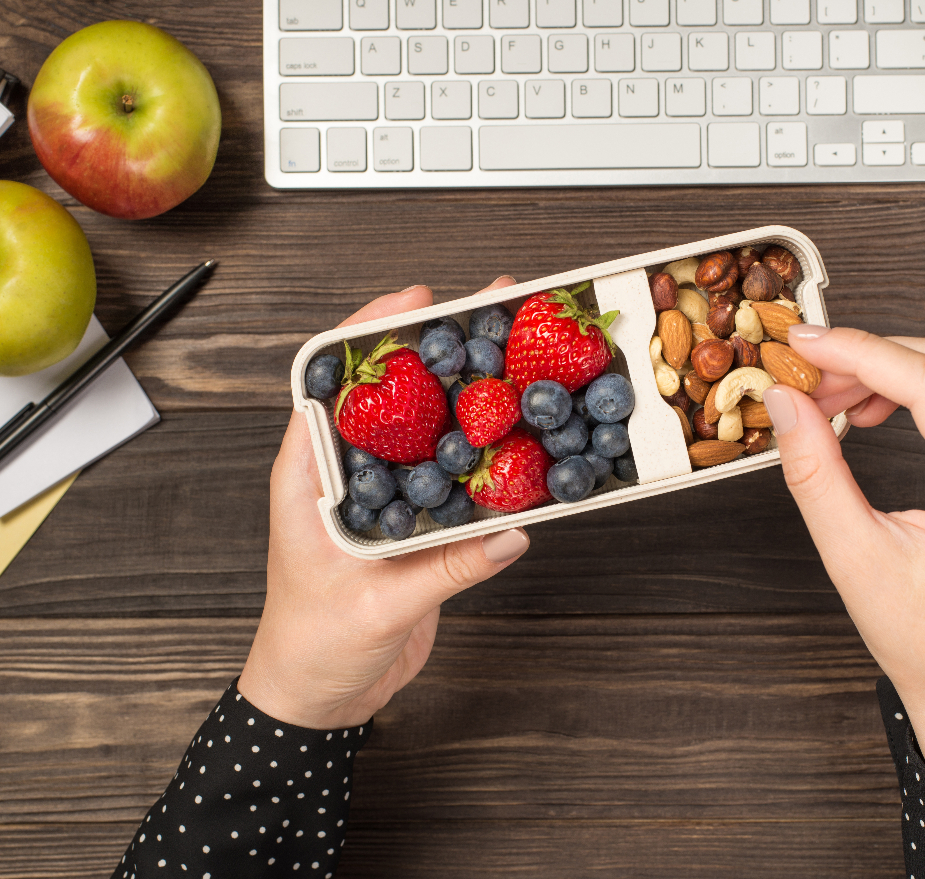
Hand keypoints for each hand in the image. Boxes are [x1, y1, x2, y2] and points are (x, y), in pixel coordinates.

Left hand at [239, 278, 529, 729]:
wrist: (321, 696)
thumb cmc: (312, 648)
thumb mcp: (375, 607)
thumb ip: (444, 570)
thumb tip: (510, 533)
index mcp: (309, 477)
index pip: (330, 382)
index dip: (370, 333)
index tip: (416, 301)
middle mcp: (345, 474)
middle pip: (389, 391)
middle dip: (435, 347)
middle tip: (487, 310)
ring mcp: (382, 496)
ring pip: (425, 425)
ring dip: (465, 392)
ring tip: (513, 356)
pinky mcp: (412, 522)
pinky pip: (451, 473)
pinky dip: (483, 451)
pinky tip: (519, 437)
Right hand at [762, 325, 924, 783]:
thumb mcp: (853, 555)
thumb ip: (814, 471)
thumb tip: (785, 401)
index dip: (860, 352)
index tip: (803, 343)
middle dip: (871, 358)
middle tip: (807, 375)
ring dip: (891, 373)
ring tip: (830, 400)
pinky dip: (914, 395)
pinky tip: (870, 413)